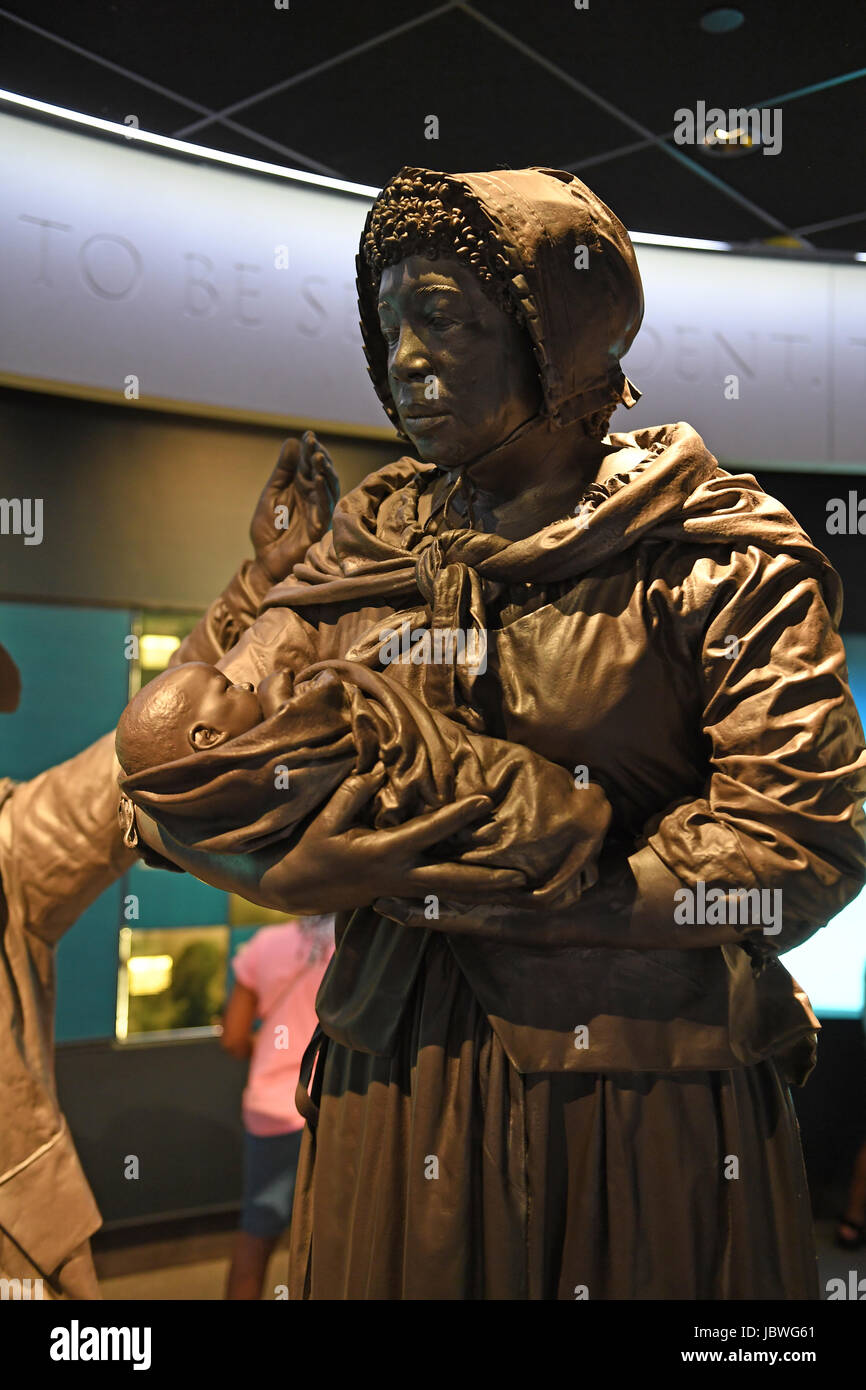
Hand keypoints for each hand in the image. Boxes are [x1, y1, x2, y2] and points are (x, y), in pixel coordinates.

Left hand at [250, 431, 338, 584]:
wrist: (265, 562)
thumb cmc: (269, 531)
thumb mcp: (270, 494)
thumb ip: (282, 471)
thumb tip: (293, 442)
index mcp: (301, 487)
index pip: (308, 464)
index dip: (309, 450)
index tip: (308, 435)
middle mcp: (313, 496)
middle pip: (320, 472)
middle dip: (318, 456)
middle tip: (313, 442)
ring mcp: (318, 510)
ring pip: (327, 486)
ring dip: (324, 471)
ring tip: (318, 457)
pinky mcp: (319, 526)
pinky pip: (325, 506)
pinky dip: (322, 491)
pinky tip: (318, 478)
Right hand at [259, 765, 528, 911]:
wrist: (294, 889)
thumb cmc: (310, 849)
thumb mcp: (325, 819)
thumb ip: (352, 795)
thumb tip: (378, 773)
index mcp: (381, 853)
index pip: (427, 832)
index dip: (457, 815)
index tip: (485, 801)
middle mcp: (397, 875)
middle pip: (451, 879)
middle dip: (486, 879)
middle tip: (521, 877)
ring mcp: (400, 890)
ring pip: (450, 892)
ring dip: (483, 891)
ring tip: (517, 888)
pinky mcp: (399, 895)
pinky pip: (439, 896)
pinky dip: (463, 894)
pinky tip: (486, 892)